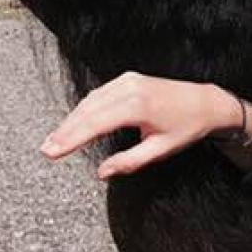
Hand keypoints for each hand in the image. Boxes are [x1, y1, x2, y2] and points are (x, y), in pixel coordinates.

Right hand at [39, 71, 244, 178]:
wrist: (205, 102)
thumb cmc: (186, 127)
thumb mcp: (160, 150)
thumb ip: (129, 161)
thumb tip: (102, 172)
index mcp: (138, 106)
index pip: (95, 123)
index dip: (70, 139)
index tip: (52, 152)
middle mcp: (130, 88)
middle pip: (87, 110)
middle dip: (65, 130)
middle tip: (46, 150)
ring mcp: (128, 80)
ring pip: (90, 100)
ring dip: (71, 120)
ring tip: (55, 140)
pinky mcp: (128, 79)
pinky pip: (99, 94)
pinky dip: (84, 109)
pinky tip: (74, 124)